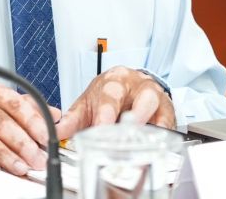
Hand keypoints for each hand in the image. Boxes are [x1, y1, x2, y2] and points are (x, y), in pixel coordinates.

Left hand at [57, 66, 174, 139]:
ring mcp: (155, 96)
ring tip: (142, 142)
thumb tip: (56, 131)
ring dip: (151, 125)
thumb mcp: (88, 103)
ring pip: (158, 108)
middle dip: (136, 116)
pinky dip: (162, 134)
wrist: (128, 85)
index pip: (110, 94)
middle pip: (141, 98)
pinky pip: (168, 122)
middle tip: (127, 133)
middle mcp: (138, 85)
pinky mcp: (167, 110)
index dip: (106, 113)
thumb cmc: (107, 94)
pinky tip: (156, 145)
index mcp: (115, 80)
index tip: (101, 127)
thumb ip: (72, 119)